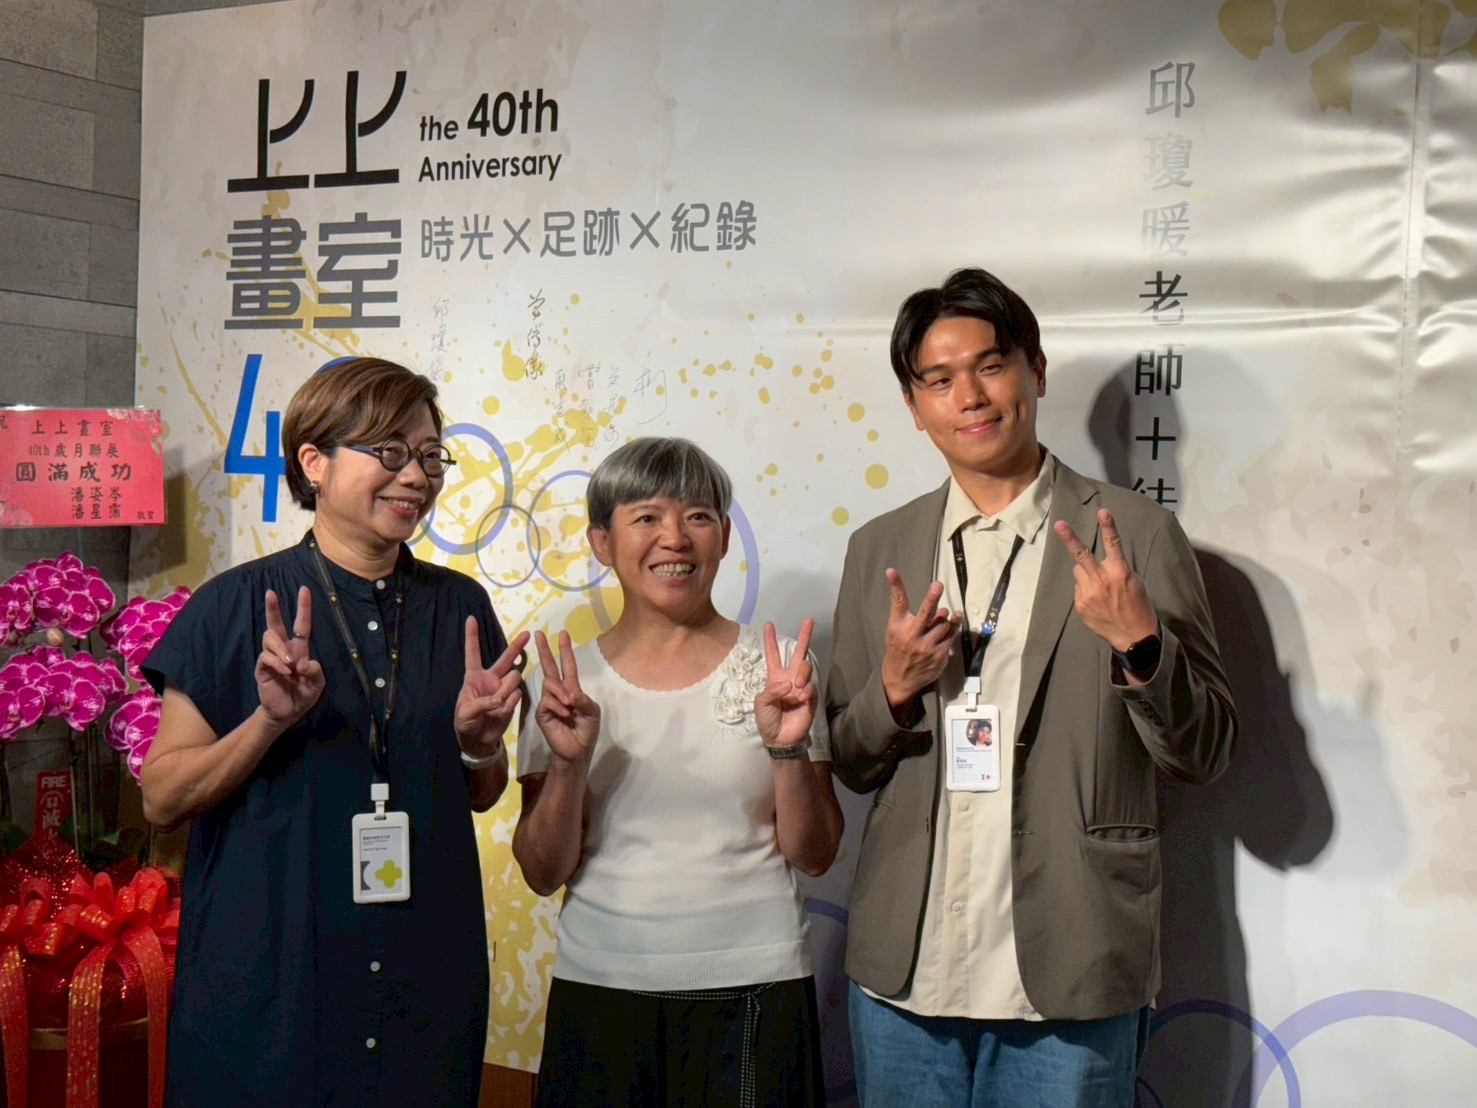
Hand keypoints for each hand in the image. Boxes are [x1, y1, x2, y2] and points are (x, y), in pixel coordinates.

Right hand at [256, 587, 324, 729]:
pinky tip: (284, 672)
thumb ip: (315, 672)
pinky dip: (276, 662)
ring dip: (280, 648)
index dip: (303, 608)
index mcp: (300, 650)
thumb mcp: (317, 684)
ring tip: (289, 664)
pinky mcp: (262, 668)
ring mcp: (272, 658)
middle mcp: (284, 649)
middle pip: (276, 624)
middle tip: (271, 593)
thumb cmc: (303, 695)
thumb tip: (302, 662)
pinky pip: (265, 656)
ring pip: (269, 637)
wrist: (286, 713)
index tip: (304, 589)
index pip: (301, 624)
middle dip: (273, 608)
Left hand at [455, 620, 529, 757]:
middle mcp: (491, 679)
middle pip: (505, 658)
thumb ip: (481, 703)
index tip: (471, 618)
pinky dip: (509, 704)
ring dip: (506, 691)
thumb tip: (499, 698)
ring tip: (496, 706)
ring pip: (513, 679)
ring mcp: (503, 689)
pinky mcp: (512, 700)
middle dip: (516, 646)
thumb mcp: (466, 713)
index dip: (472, 636)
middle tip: (528, 633)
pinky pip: (516, 696)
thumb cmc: (465, 723)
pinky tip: (500, 713)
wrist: (478, 741)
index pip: (473, 653)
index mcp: (474, 678)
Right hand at [533, 631, 600, 763]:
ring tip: (570, 707)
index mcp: (572, 689)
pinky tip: (564, 715)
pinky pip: (548, 701)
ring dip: (562, 694)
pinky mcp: (542, 713)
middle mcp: (559, 692)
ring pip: (550, 685)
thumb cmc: (587, 731)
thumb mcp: (593, 713)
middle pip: (549, 668)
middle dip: (545, 650)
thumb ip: (584, 700)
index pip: (567, 666)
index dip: (565, 650)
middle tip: (539, 633)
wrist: (577, 751)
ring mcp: (549, 702)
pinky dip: (558, 706)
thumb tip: (570, 693)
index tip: (562, 634)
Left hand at [754, 619, 817, 750]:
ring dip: (802, 673)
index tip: (769, 624)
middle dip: (804, 636)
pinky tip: (801, 697)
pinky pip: (811, 687)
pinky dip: (806, 691)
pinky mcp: (811, 698)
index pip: (773, 655)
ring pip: (806, 667)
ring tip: (797, 686)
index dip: (770, 640)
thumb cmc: (767, 720)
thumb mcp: (761, 703)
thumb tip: (789, 684)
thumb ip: (772, 690)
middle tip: (809, 620)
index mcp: (775, 678)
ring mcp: (801, 687)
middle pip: (798, 653)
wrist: (780, 739)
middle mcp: (790, 678)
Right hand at [879, 571, 960, 708]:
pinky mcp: (939, 656)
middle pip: (925, 613)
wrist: (900, 679)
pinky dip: (953, 627)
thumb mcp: (895, 629)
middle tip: (937, 585)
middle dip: (932, 598)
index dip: (896, 585)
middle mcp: (912, 636)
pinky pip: (951, 635)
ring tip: (943, 615)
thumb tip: (933, 602)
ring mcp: (927, 647)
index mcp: (898, 626)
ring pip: (943, 623)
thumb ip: (908, 613)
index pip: (898, 602)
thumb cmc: (898, 648)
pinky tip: (954, 621)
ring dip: (945, 618)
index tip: (891, 571)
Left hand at [1053, 509, 1158, 650]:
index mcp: (1119, 572)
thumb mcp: (1134, 583)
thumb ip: (1115, 569)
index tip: (1103, 511)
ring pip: (1078, 571)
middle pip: (1081, 555)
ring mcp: (1088, 593)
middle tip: (1059, 525)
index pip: (1113, 544)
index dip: (1108, 526)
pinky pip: (1078, 588)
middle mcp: (1101, 580)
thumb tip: (1099, 562)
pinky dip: (1085, 589)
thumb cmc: (1137, 606)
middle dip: (1069, 538)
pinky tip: (1097, 601)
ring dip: (1086, 573)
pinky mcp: (1080, 604)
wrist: (1133, 636)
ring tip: (1100, 587)